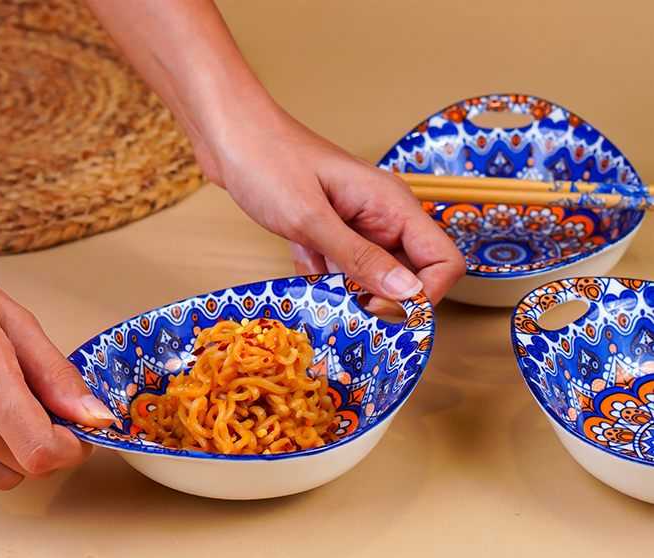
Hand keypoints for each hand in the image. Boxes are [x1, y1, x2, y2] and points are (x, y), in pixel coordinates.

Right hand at [0, 252, 115, 488]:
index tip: (84, 427)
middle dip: (58, 441)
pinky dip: (1, 451)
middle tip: (55, 406)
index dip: (74, 446)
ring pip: (8, 474)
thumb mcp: (16, 323)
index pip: (40, 448)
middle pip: (31, 466)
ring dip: (28, 449)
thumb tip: (95, 415)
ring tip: (21, 405)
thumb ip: (57, 374)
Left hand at [195, 106, 465, 306]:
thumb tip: (408, 293)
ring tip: (316, 289)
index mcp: (392, 205)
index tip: (382, 309)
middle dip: (380, 299)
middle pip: (409, 275)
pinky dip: (323, 279)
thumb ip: (360, 258)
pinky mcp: (333, 232)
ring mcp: (357, 225)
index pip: (443, 261)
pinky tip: (301, 268)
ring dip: (347, 292)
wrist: (229, 133)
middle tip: (345, 309)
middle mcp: (382, 217)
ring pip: (372, 277)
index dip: (424, 295)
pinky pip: (341, 270)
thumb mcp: (311, 218)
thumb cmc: (266, 159)